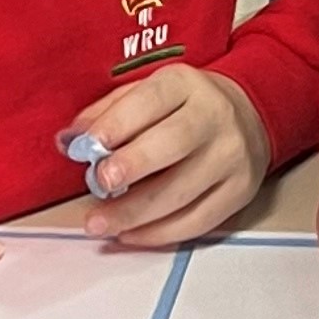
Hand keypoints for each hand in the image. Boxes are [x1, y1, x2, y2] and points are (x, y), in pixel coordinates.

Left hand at [70, 65, 271, 247]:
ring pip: (182, 191)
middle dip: (133, 166)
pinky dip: (159, 233)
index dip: (119, 122)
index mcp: (187, 84)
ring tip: (100, 223)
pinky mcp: (239, 193)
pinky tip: (130, 233)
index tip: (90, 144)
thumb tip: (69, 140)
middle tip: (99, 183)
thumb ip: (109, 112)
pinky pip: (197, 221)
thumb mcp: (149, 93)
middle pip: (174, 143)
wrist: (249, 116)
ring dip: (135, 212)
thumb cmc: (186, 107)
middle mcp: (215, 118)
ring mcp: (231, 158)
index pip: (153, 99)